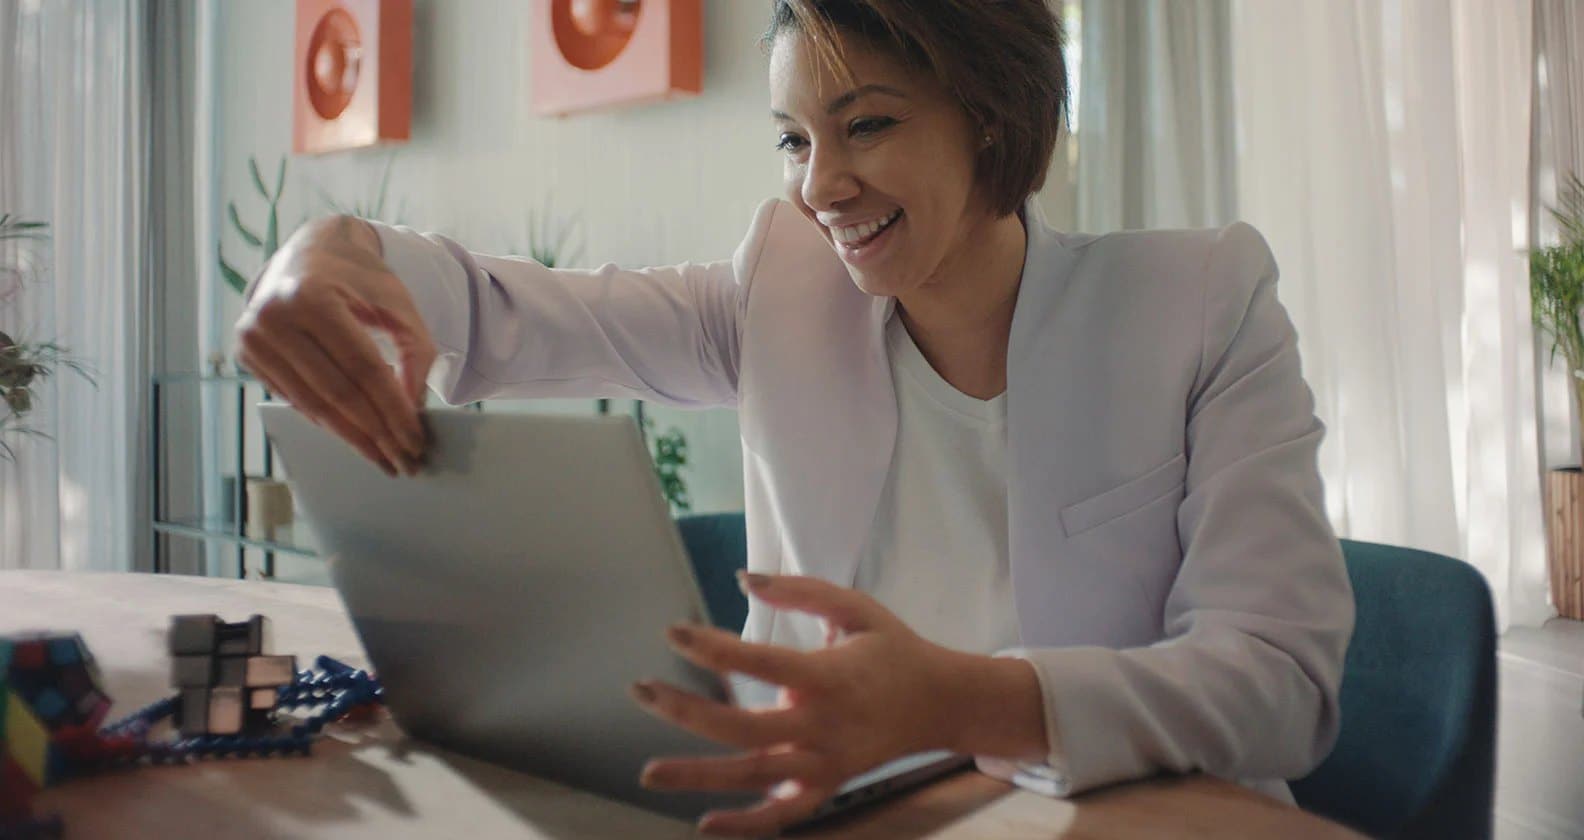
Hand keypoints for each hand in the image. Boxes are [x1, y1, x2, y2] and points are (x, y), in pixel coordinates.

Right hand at [234, 216, 431, 475]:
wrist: (310, 251)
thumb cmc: (359, 277)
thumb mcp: (398, 303)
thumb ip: (415, 352)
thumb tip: (411, 409)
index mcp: (311, 296)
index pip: (362, 368)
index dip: (392, 409)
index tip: (416, 440)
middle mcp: (273, 318)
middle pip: (336, 392)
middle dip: (375, 433)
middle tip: (404, 461)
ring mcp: (253, 339)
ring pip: (313, 404)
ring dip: (352, 437)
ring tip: (384, 457)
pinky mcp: (247, 356)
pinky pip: (296, 400)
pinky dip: (329, 421)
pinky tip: (356, 436)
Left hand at [630, 572, 971, 836]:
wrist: (942, 702)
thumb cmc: (893, 649)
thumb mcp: (855, 608)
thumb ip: (800, 591)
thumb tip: (743, 578)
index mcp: (829, 676)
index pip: (759, 662)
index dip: (711, 648)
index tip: (672, 633)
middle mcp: (823, 726)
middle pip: (743, 728)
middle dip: (686, 712)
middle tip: (641, 691)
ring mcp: (824, 763)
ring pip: (754, 776)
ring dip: (698, 776)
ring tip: (649, 772)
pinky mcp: (827, 785)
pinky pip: (783, 814)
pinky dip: (746, 825)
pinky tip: (704, 823)